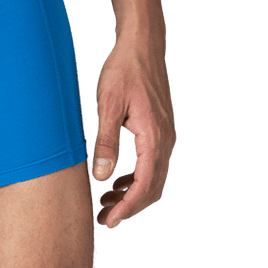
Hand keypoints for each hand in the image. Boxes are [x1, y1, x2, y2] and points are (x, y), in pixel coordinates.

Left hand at [92, 34, 175, 228]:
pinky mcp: (160, 130)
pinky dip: (136, 178)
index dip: (127, 209)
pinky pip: (152, 164)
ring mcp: (166, 136)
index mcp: (154, 139)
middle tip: (104, 220)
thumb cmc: (123, 70)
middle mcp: (166, 141)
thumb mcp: (108, 104)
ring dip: (132, 194)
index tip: (108, 222)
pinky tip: (117, 181)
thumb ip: (106, 141)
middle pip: (152, 188)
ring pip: (153, 178)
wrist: (142, 45)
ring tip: (106, 203)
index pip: (144, 187)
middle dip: (129, 208)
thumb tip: (102, 176)